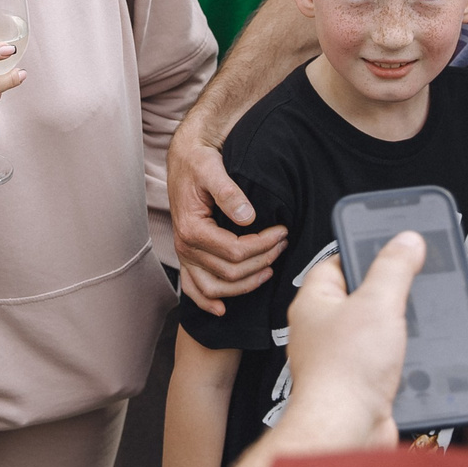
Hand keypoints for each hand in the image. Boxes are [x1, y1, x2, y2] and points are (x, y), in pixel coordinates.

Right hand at [166, 121, 285, 314]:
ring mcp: (185, 254)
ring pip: (215, 287)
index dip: (263, 245)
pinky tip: (222, 309)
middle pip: (229, 271)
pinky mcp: (188, 255)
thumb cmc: (198, 161)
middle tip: (282, 244)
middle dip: (261, 260)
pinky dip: (206, 302)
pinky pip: (193, 288)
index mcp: (191, 228)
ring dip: (244, 285)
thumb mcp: (212, 168)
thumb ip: (229, 192)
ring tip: (268, 271)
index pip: (235, 251)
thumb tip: (248, 217)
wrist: (184, 158)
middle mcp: (185, 246)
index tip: (281, 232)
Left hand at [275, 235, 427, 454]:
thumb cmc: (344, 371)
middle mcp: (322, 330)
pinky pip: (383, 363)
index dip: (364, 252)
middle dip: (390, 294)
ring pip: (375, 332)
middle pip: (360, 298)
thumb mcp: (378, 303)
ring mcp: (339, 359)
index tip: (391, 246)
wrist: (345, 430)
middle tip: (413, 287)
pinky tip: (416, 357)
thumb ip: (394, 268)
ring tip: (419, 324)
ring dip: (399, 330)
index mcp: (315, 302)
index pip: (336, 262)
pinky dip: (402, 360)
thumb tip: (406, 240)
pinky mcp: (357, 385)